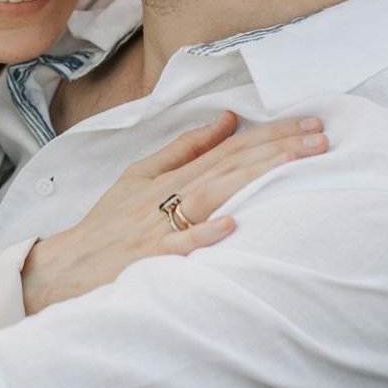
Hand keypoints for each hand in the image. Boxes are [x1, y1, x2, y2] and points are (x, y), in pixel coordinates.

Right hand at [20, 111, 327, 313]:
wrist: (66, 267)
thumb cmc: (108, 223)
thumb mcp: (138, 175)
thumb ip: (183, 148)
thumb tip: (226, 120)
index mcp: (167, 175)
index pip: (227, 148)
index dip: (269, 134)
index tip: (310, 125)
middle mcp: (166, 196)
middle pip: (228, 166)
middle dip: (276, 148)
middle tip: (321, 136)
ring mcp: (159, 228)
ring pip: (211, 195)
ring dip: (252, 177)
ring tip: (293, 163)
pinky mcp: (149, 260)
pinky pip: (179, 247)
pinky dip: (203, 235)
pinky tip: (232, 225)